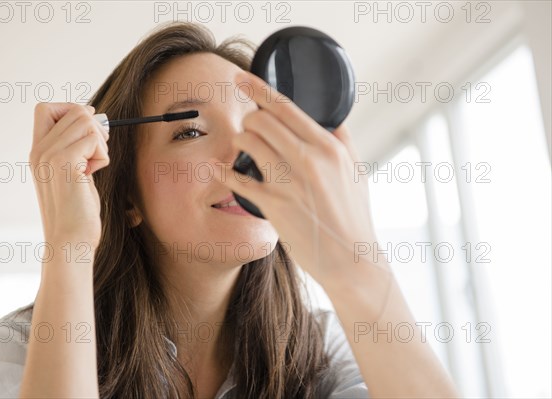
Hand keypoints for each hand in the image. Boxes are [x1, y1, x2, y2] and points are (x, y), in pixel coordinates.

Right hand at [29, 103, 109, 247]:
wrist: (70, 241)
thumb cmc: (77, 212)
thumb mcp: (72, 174)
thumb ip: (75, 148)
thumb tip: (93, 117)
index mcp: (37, 152)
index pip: (46, 108)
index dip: (71, 110)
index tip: (89, 130)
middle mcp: (39, 151)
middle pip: (75, 111)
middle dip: (96, 127)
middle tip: (96, 154)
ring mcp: (50, 156)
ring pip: (86, 122)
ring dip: (101, 142)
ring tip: (93, 166)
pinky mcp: (65, 164)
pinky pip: (94, 140)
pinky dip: (103, 155)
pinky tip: (93, 174)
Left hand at [213, 71, 390, 307]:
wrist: (352, 260)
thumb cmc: (354, 216)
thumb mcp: (356, 171)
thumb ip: (342, 140)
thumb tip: (330, 118)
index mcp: (329, 147)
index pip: (286, 107)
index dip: (258, 88)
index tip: (240, 77)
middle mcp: (309, 160)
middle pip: (261, 120)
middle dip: (249, 119)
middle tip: (250, 128)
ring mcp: (290, 182)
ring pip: (247, 142)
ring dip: (240, 142)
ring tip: (243, 150)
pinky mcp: (274, 205)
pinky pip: (238, 179)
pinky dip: (226, 172)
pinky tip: (222, 171)